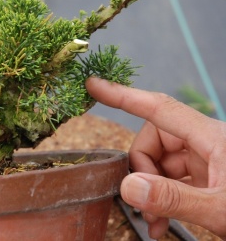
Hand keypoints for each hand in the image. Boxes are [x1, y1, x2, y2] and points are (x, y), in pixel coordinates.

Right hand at [86, 77, 225, 239]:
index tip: (95, 85)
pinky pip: (170, 178)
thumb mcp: (222, 209)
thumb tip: (128, 186)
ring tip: (153, 222)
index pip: (158, 107)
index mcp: (211, 137)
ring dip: (149, 190)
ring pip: (159, 162)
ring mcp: (205, 160)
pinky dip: (160, 198)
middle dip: (140, 169)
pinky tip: (161, 222)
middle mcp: (205, 143)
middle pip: (153, 139)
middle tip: (142, 201)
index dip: (123, 95)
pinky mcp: (205, 176)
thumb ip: (174, 198)